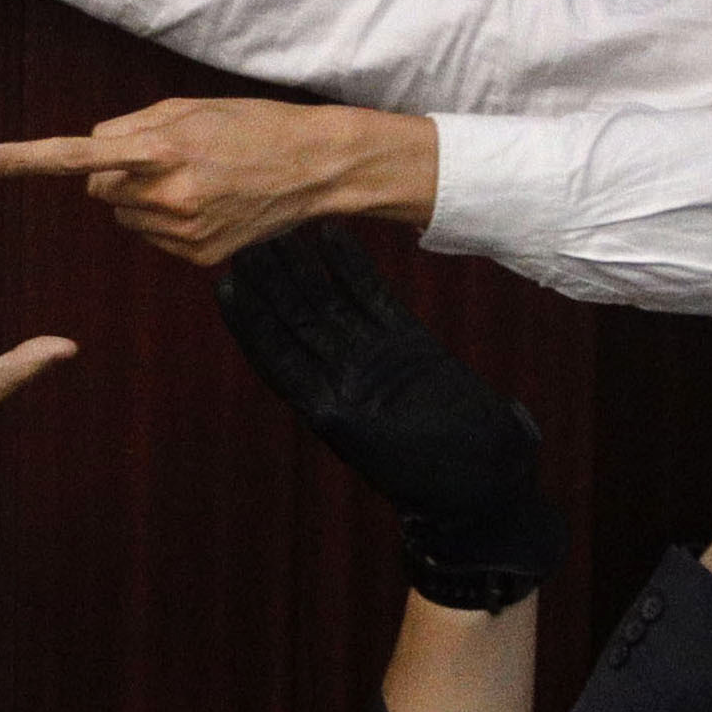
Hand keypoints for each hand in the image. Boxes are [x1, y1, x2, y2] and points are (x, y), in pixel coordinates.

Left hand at [0, 96, 436, 266]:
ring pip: (124, 214)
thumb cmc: (249, 125)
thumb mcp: (187, 108)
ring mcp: (182, 233)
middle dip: (117, 172)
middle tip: (169, 156)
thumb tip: (89, 154)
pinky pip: (153, 236)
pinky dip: (169, 220)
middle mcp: (167, 195)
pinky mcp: (197, 257)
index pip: (76, 156)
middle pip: (98, 187)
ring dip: (144, 196)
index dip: (25, 160)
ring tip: (198, 179)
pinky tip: (210, 204)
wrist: (316, 167)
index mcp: (161, 148)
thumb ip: (128, 127)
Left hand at [213, 228, 557, 607]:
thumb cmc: (436, 480)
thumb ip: (350, 421)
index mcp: (327, 407)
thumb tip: (327, 408)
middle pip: (297, 320)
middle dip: (271, 281)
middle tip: (246, 235)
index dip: (250, 320)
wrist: (485, 487)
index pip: (275, 355)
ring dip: (302, 267)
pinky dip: (354, 268)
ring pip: (329, 303)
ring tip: (279, 224)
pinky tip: (333, 235)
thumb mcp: (377, 450)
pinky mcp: (410, 344)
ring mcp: (375, 358)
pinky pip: (375, 298)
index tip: (225, 284)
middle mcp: (344, 378)